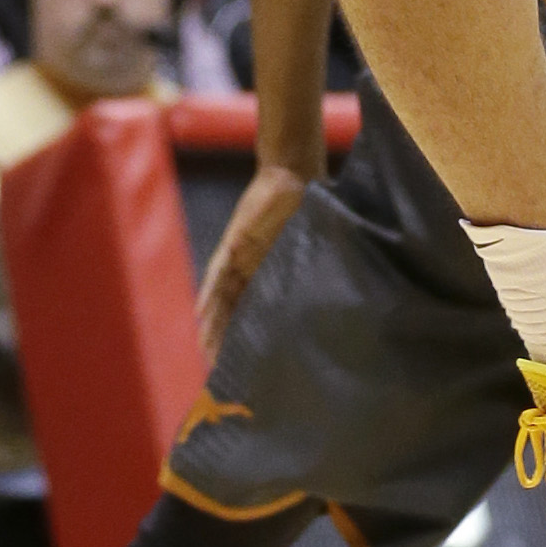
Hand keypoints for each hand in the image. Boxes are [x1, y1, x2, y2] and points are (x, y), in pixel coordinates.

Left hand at [197, 160, 306, 354]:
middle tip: (219, 372)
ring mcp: (240, 257)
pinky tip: (200, 312)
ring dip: (213, 324)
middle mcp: (251, 270)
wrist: (291, 174)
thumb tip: (345, 298)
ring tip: (206, 352)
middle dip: (226, 340)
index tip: (247, 368)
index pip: (257, 313)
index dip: (249, 339)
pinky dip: (209, 291)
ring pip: (222, 298)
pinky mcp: (234, 241)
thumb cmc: (305, 209)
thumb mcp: (313, 245)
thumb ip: (318, 269)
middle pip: (234, 312)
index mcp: (270, 274)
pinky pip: (218, 270)